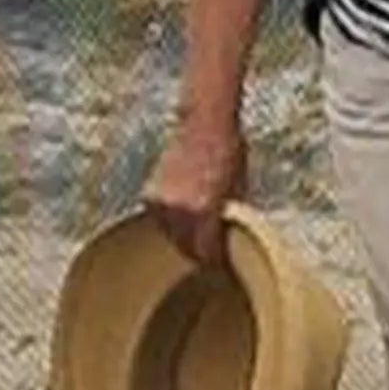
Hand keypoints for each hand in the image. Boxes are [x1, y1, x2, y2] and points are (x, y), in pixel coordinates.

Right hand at [143, 123, 245, 267]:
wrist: (204, 124)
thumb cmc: (230, 152)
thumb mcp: (239, 187)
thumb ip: (230, 217)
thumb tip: (229, 240)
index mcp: (204, 210)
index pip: (206, 251)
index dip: (215, 260)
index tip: (220, 265)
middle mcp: (179, 211)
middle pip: (186, 247)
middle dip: (197, 252)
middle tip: (208, 254)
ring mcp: (161, 204)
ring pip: (171, 235)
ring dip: (182, 238)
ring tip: (196, 233)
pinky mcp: (149, 197)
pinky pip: (161, 220)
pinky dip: (171, 221)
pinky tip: (183, 214)